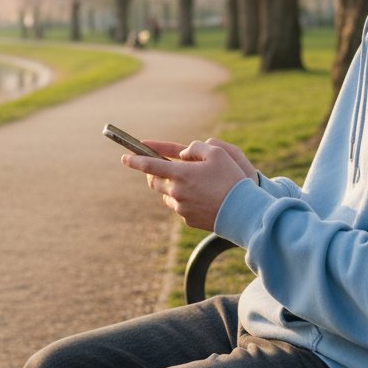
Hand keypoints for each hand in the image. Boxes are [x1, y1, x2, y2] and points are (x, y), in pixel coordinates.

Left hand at [120, 139, 252, 230]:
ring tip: (187, 182)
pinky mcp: (188, 220)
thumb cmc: (231, 179)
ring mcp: (181, 208)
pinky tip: (199, 196)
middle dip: (153, 173)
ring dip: (170, 186)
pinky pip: (179, 207)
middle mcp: (176, 192)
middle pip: (154, 182)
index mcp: (181, 173)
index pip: (149, 165)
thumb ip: (196, 148)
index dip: (135, 160)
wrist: (243, 211)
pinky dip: (183, 199)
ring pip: (166, 195)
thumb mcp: (217, 153)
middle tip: (159, 167)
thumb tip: (182, 155)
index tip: (125, 157)